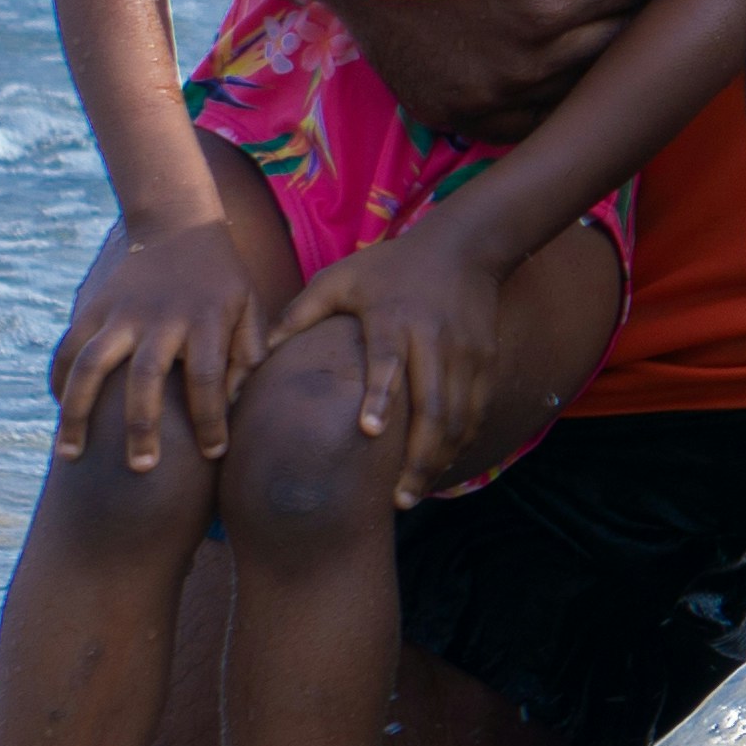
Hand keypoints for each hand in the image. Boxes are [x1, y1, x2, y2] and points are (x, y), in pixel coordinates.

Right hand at [54, 214, 271, 472]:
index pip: (209, 379)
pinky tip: (57, 411)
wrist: (178, 223)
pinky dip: (57, 380)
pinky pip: (68, 348)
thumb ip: (248, 354)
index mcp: (206, 320)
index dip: (211, 419)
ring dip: (77, 413)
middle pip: (146, 378)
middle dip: (141, 427)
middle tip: (140, 469)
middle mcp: (161, 319)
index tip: (214, 453)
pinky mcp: (93, 307)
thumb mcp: (249, 307)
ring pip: (92, 366)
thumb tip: (235, 405)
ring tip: (70, 456)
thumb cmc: (221, 279)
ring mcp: (121, 312)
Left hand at [271, 223, 512, 507]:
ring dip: (438, 460)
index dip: (380, 395)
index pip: (386, 361)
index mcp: (393, 318)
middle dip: (417, 457)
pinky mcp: (485, 361)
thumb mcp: (341, 278)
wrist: (464, 246)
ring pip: (457, 418)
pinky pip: (475, 413)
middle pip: (432, 406)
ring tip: (412, 493)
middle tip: (397, 499)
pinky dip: (459, 444)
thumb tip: (259, 352)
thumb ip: (301, 312)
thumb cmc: (392, 266)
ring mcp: (465, 353)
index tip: (369, 431)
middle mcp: (433, 339)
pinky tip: (439, 467)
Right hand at [321, 0, 678, 146]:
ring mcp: (488, 99)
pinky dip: (552, 93)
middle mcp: (518, 62)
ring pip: (583, 84)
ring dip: (596, 54)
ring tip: (595, 18)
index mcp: (540, 2)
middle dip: (630, 7)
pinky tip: (555, 60)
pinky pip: (537, 120)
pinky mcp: (460, 118)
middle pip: (619, 39)